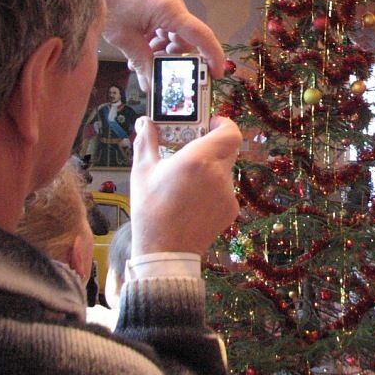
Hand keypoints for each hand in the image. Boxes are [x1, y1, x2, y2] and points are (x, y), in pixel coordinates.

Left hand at [100, 0, 224, 90]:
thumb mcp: (123, 37)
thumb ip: (142, 61)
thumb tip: (151, 85)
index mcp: (170, 9)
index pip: (201, 36)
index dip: (212, 56)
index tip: (216, 75)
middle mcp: (173, 1)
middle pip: (185, 37)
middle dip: (174, 57)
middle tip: (159, 74)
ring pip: (173, 31)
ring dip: (162, 48)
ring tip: (141, 60)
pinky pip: (163, 21)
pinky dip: (155, 36)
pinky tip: (140, 46)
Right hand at [128, 115, 239, 256]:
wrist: (165, 251)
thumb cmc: (150, 210)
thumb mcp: (142, 172)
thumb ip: (146, 142)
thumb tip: (144, 122)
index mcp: (198, 159)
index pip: (230, 131)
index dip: (224, 124)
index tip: (212, 123)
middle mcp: (218, 173)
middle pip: (228, 149)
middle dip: (214, 146)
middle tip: (195, 149)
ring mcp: (228, 192)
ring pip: (225, 170)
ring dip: (212, 170)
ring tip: (187, 183)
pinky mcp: (232, 209)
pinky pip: (226, 190)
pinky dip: (214, 190)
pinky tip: (194, 201)